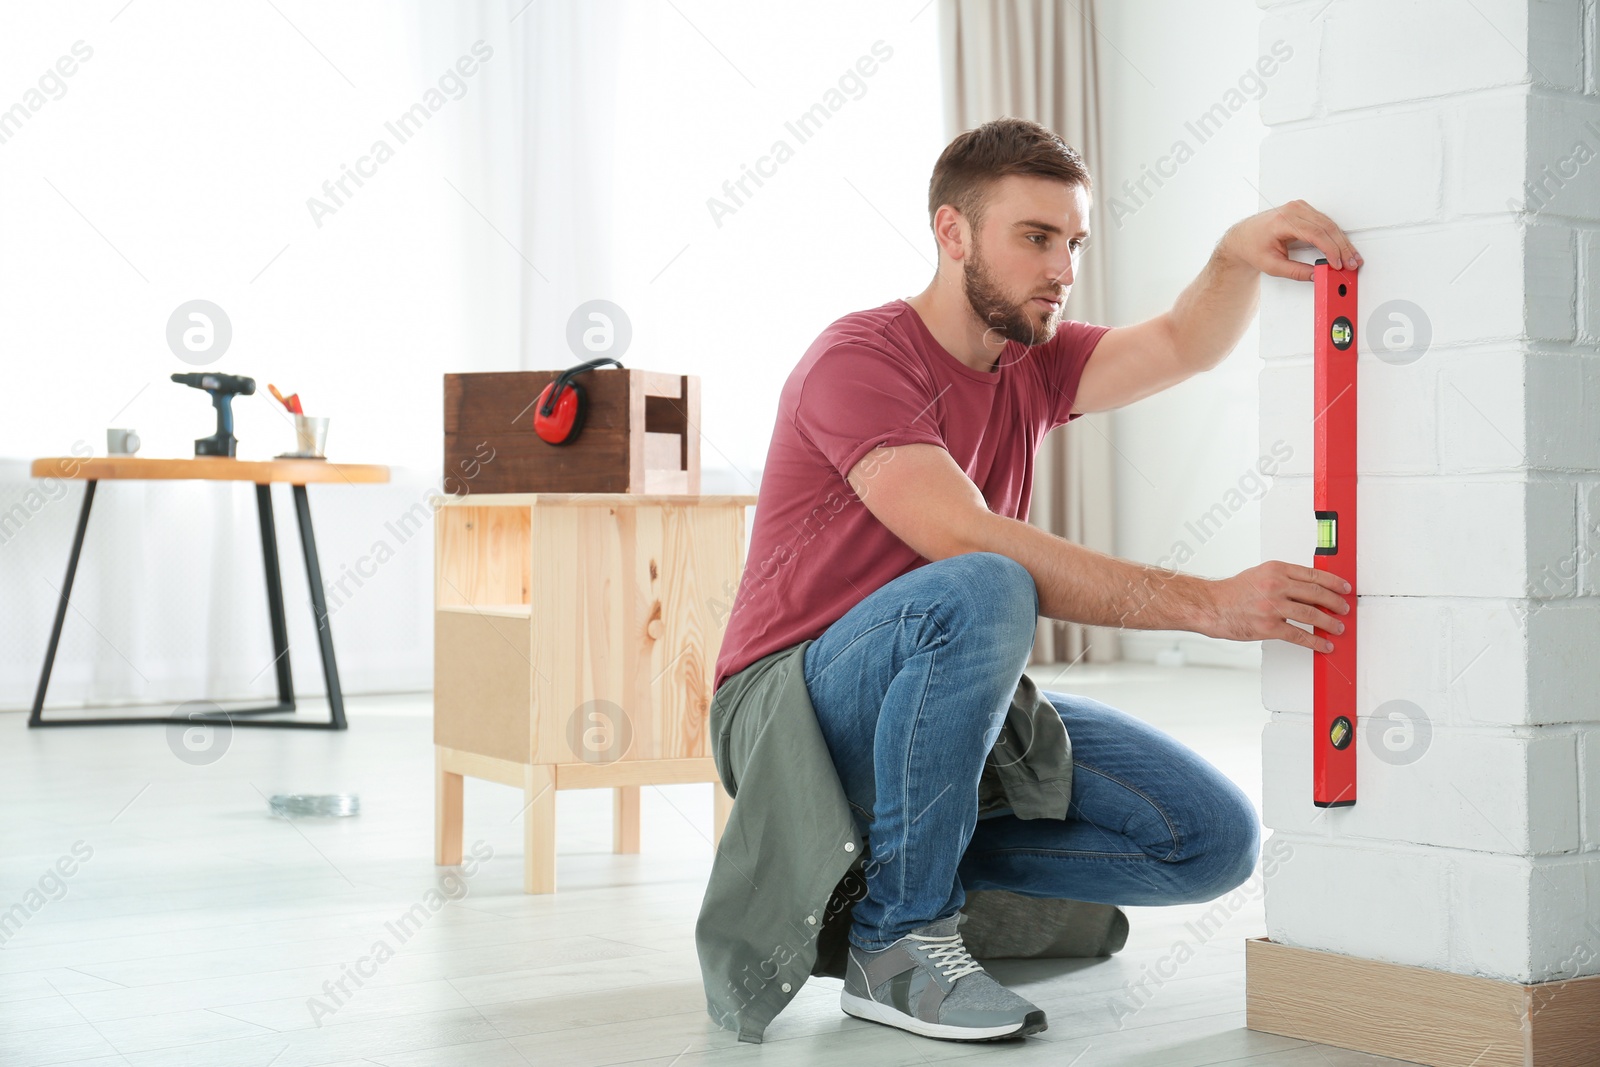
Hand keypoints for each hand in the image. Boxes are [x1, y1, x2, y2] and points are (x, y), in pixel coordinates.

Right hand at [1197, 560, 1350, 653]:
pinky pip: (1298, 635)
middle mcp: (1276, 586)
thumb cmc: (1232, 592)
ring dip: (1329, 623)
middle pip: (1316, 594)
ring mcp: (1273, 607)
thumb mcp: (1259, 574)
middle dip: (1335, 603)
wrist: (1211, 606)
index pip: (1313, 575)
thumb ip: (1283, 578)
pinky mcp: (1268, 627)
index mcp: (1276, 570)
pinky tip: (1323, 644)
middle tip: (1344, 609)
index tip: (1344, 588)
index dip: (1333, 582)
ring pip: (1311, 615)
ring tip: (1338, 627)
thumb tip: (1309, 589)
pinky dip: (1315, 641)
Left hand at [1219, 199, 1361, 281]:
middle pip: (1327, 228)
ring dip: (1342, 242)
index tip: (1338, 263)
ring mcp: (1300, 208)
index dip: (1331, 250)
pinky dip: (1335, 236)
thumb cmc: (1253, 246)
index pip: (1316, 234)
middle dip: (1342, 248)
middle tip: (1352, 263)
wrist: (1243, 237)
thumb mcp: (1271, 265)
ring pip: (1329, 224)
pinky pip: (1325, 222)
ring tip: (1351, 257)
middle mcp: (1294, 210)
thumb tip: (1316, 275)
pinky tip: (1342, 247)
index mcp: (1284, 221)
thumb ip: (1295, 271)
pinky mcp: (1304, 211)